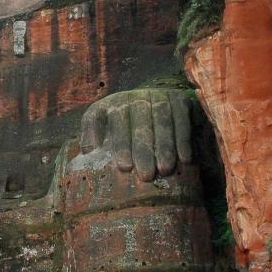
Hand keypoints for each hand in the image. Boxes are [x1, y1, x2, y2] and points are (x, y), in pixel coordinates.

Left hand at [79, 89, 193, 181]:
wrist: (156, 103)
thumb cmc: (124, 124)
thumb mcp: (102, 123)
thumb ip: (91, 133)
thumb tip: (87, 150)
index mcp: (112, 104)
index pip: (114, 120)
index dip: (119, 143)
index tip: (124, 166)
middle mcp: (135, 97)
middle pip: (139, 123)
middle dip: (143, 149)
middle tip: (146, 175)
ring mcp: (158, 96)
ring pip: (161, 121)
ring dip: (164, 146)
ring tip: (165, 170)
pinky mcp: (179, 100)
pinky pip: (182, 119)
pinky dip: (183, 139)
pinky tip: (184, 158)